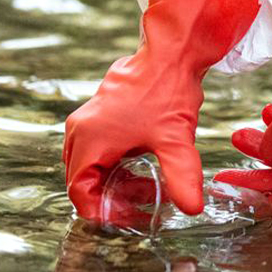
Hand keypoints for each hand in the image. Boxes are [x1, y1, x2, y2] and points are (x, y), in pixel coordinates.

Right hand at [63, 0, 259, 220]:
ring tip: (150, 188)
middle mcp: (81, 130)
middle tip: (143, 206)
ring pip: (91, 164)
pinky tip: (146, 166)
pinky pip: (99, 148)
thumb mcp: (176, 140)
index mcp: (89, 140)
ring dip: (116, 180)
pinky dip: (117, 163)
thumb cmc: (169, 92)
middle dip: (111, 197)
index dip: (102, 211)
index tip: (128, 218)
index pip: (79, 192)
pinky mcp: (101, 112)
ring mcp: (89, 119)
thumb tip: (192, 209)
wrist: (171, 52)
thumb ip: (182, 177)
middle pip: (83, 179)